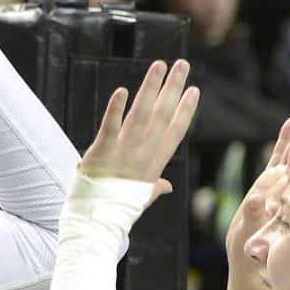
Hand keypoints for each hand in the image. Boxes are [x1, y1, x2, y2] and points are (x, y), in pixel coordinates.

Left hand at [79, 59, 198, 204]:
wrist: (96, 225)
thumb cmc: (118, 210)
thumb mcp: (140, 198)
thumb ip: (154, 188)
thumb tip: (167, 187)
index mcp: (154, 166)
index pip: (174, 132)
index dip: (185, 110)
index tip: (194, 90)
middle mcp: (142, 157)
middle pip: (162, 117)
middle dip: (173, 89)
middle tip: (182, 65)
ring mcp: (123, 154)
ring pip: (140, 115)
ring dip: (150, 88)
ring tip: (159, 65)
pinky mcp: (101, 153)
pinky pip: (110, 127)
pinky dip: (115, 109)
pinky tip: (122, 90)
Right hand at [225, 90, 289, 262]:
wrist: (250, 260)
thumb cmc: (253, 250)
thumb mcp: (253, 233)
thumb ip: (256, 214)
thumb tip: (260, 198)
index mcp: (287, 191)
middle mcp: (287, 184)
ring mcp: (279, 182)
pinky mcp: (269, 184)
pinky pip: (279, 157)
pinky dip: (284, 141)